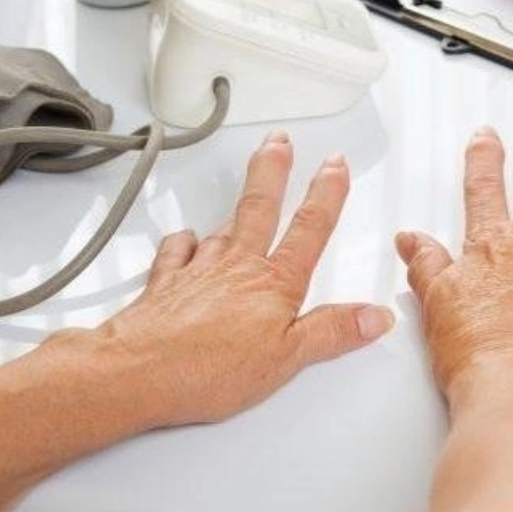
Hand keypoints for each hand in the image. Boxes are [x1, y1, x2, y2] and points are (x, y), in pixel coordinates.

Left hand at [88, 131, 392, 427]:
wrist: (138, 370)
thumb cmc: (207, 369)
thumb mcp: (287, 360)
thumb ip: (331, 332)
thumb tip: (374, 316)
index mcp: (273, 283)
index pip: (309, 229)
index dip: (327, 194)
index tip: (335, 166)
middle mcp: (237, 266)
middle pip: (261, 206)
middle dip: (274, 169)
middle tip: (279, 141)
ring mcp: (198, 270)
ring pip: (224, 225)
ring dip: (239, 204)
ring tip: (248, 185)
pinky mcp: (165, 283)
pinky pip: (177, 251)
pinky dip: (184, 241)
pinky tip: (187, 239)